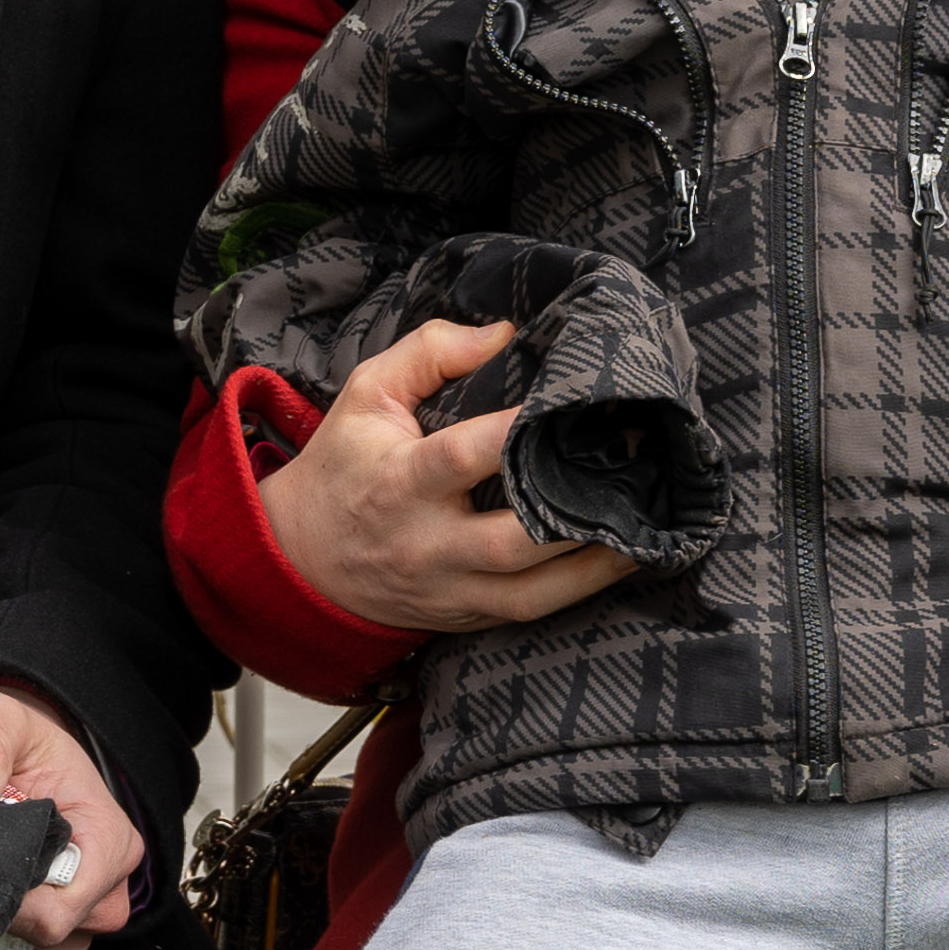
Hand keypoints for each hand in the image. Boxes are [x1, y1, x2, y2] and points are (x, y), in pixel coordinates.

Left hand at [0, 680, 144, 949]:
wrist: (13, 737)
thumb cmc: (13, 730)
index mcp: (107, 835)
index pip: (64, 909)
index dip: (8, 906)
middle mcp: (110, 878)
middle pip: (59, 936)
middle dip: (3, 917)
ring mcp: (87, 903)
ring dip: (0, 929)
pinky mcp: (60, 916)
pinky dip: (0, 938)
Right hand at [254, 317, 632, 641]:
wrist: (300, 558)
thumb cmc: (345, 464)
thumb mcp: (366, 393)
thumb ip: (430, 351)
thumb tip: (505, 334)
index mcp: (400, 481)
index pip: (462, 458)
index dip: (515, 435)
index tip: (571, 406)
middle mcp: (427, 542)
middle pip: (511, 539)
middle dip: (576, 511)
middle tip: (636, 470)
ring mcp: (448, 587)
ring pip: (532, 590)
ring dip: (595, 563)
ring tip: (648, 528)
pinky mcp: (464, 615)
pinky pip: (529, 612)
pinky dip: (579, 590)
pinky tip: (621, 560)